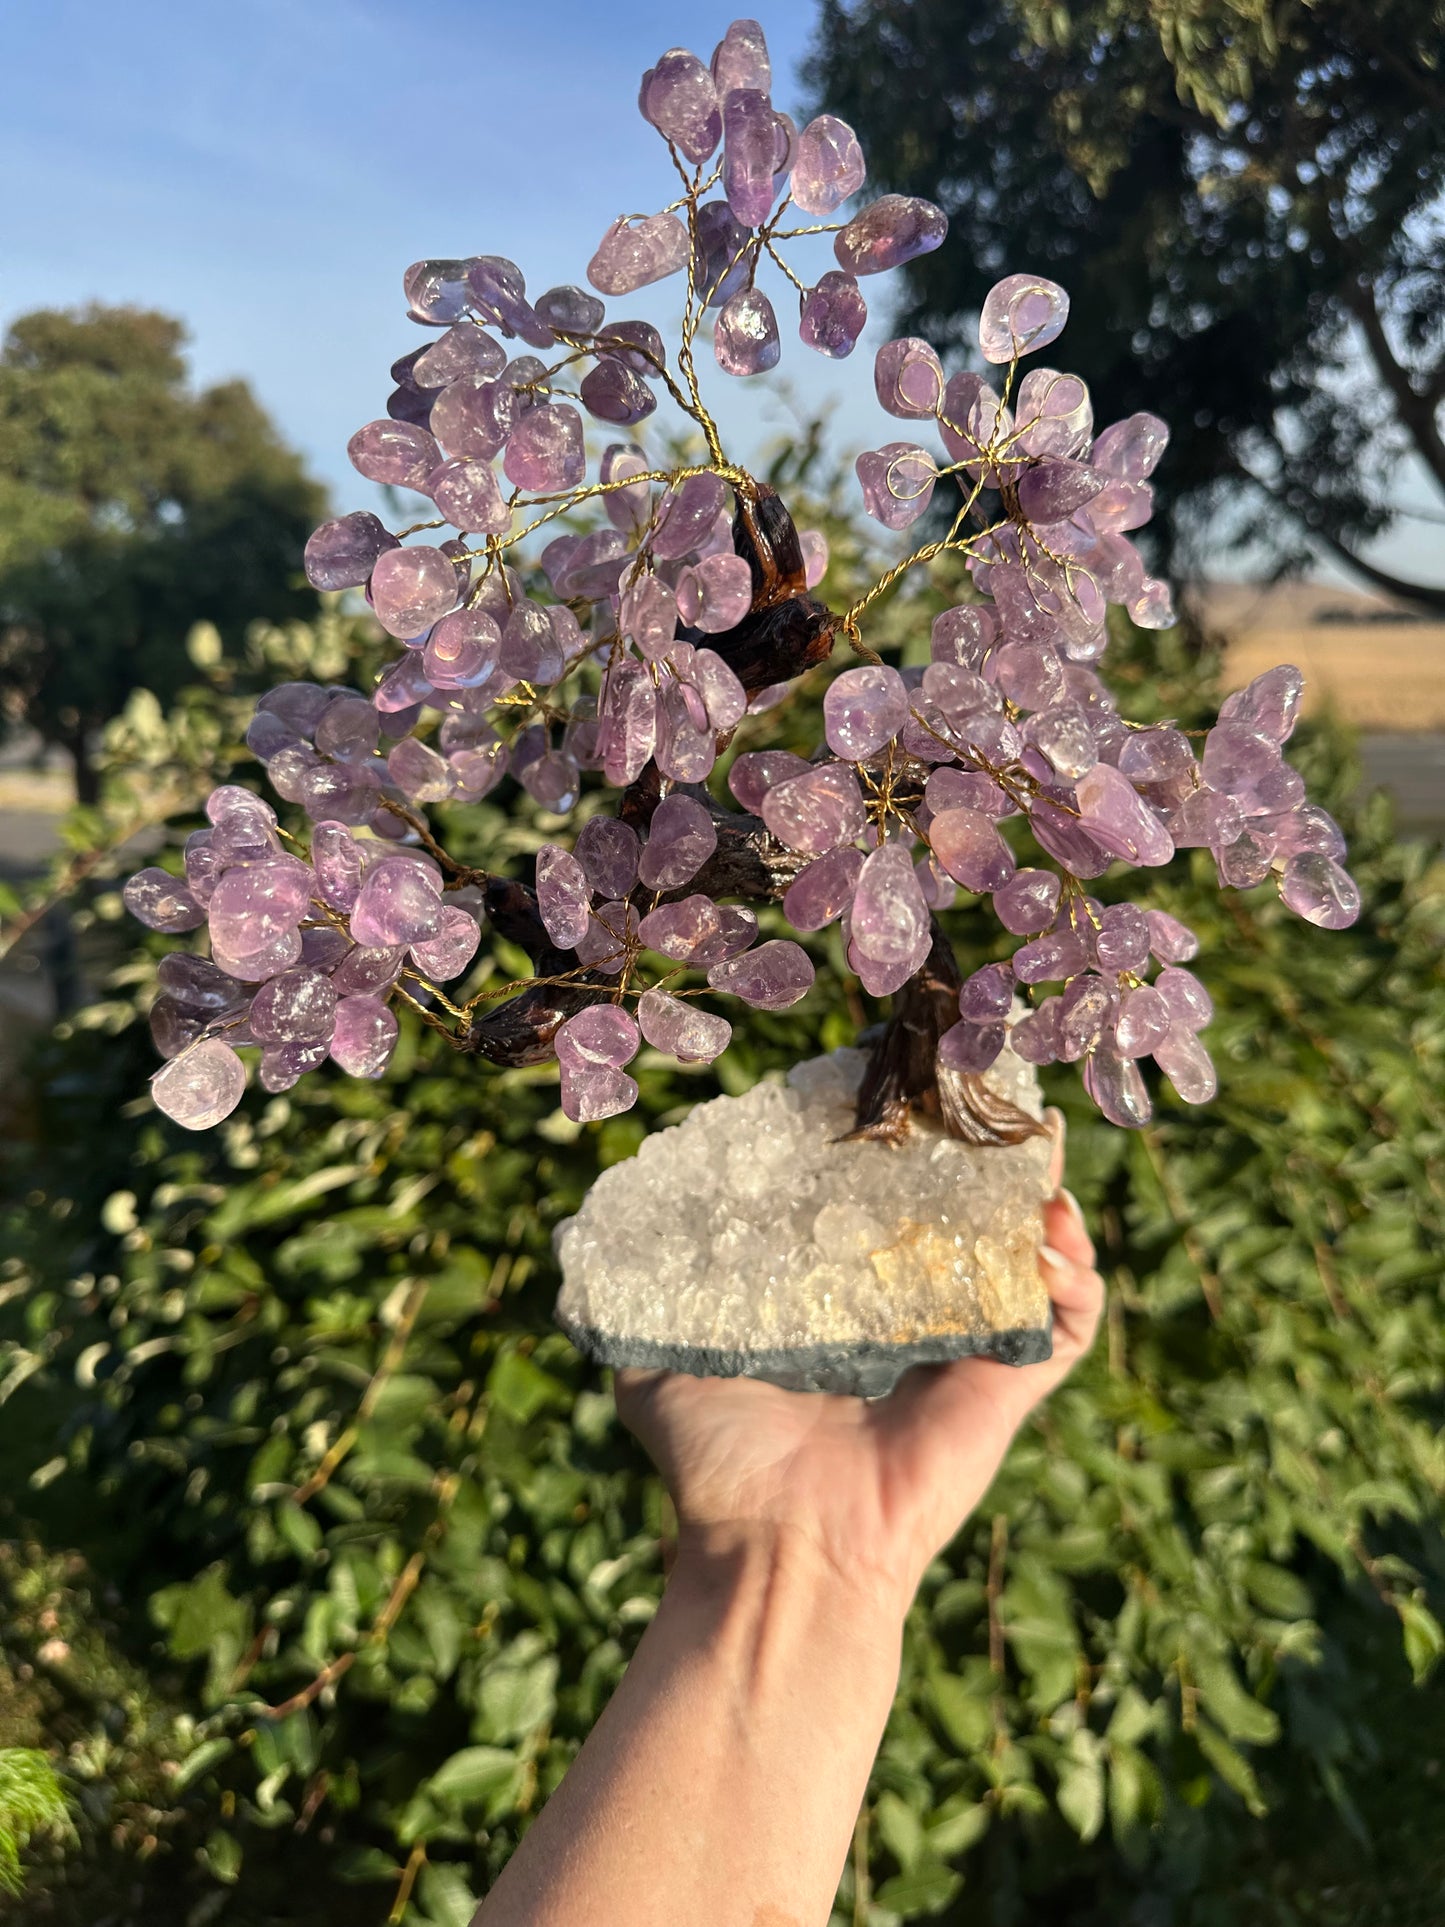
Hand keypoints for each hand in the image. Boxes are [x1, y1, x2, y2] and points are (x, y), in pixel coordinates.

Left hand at [613, 1109, 1102, 1618]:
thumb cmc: (717, 1460)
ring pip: (1034, 1265)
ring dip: (1048, 1211)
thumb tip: (606, 1231)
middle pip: (971, 1226)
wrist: (777, 1544)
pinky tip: (1052, 1239)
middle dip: (992, 1167)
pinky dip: (1077, 1280)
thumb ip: (643, 1299)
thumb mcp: (657, 1363)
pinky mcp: (1008, 1389)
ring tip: (1040, 1169)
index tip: (905, 1097)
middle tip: (994, 1112)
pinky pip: (1070, 1327)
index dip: (905, 1156)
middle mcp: (908, 1322)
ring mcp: (964, 1355)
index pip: (885, 1213)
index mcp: (840, 1307)